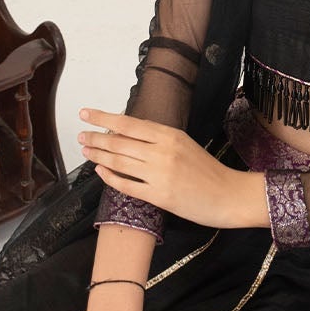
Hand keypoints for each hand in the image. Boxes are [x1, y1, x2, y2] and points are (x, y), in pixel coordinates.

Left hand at [78, 107, 255, 228]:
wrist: (229, 195)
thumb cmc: (208, 171)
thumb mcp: (184, 144)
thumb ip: (158, 139)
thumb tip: (127, 133)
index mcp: (170, 135)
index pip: (129, 123)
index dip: (103, 117)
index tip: (85, 113)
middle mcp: (163, 152)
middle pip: (119, 142)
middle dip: (96, 138)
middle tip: (80, 136)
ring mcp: (160, 174)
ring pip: (119, 162)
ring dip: (98, 156)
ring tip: (86, 151)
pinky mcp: (159, 196)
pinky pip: (127, 186)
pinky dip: (110, 178)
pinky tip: (100, 172)